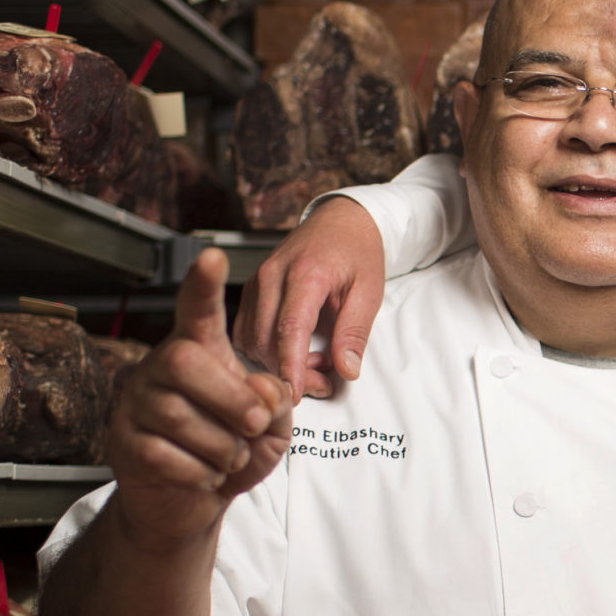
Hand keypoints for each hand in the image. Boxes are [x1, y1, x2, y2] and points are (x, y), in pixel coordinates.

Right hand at [110, 248, 292, 545]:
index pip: (198, 311)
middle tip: (255, 425)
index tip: (213, 256)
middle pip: (186, 362)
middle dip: (232, 399)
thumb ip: (275, 402)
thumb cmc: (233, 451)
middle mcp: (160, 368)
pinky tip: (206, 475)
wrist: (191, 502)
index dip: (204, 285)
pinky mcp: (123, 443)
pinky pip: (164, 455)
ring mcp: (135, 404)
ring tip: (230, 457)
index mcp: (199, 352)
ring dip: (222, 446)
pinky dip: (201, 473)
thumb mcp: (271, 426)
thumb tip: (261, 389)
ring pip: (176, 415)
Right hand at [234, 197, 389, 398]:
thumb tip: (346, 370)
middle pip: (265, 339)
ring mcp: (257, 281)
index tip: (294, 395)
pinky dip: (264, 350)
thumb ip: (355, 331)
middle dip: (290, 370)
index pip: (290, 328)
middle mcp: (272, 276)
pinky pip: (246, 330)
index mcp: (306, 273)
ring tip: (314, 362)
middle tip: (325, 380)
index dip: (290, 366)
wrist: (341, 221)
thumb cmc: (357, 252)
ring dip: (277, 362)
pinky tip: (293, 350)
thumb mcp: (370, 291)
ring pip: (250, 339)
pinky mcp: (251, 289)